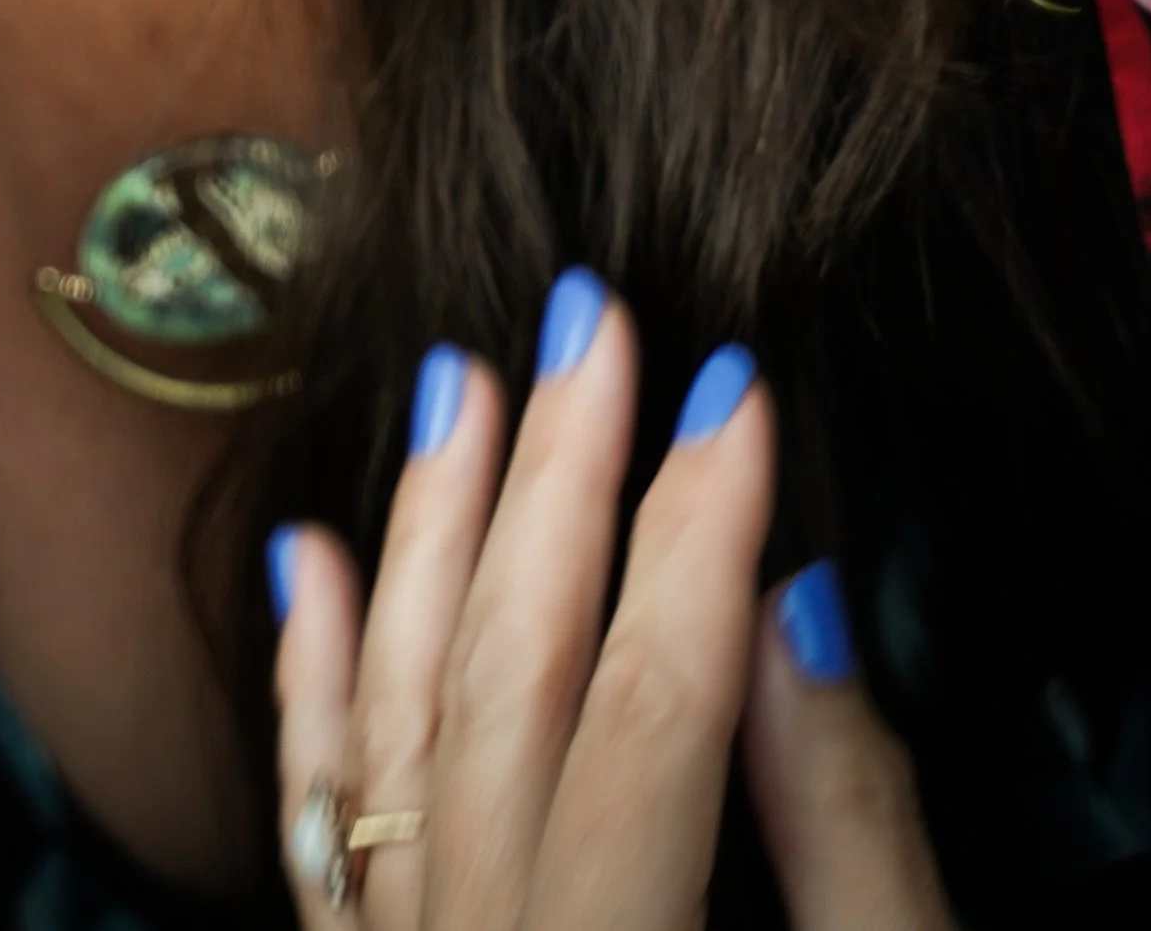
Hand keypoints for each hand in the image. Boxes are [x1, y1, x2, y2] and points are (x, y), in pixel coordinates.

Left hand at [269, 275, 953, 930]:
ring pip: (398, 724)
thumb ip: (845, 834)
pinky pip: (318, 823)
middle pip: (511, 681)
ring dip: (428, 536)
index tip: (737, 387)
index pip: (654, 710)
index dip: (698, 537)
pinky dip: (313, 682)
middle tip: (588, 317)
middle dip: (551, 481)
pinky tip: (305, 559)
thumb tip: (800, 613)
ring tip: (460, 386)